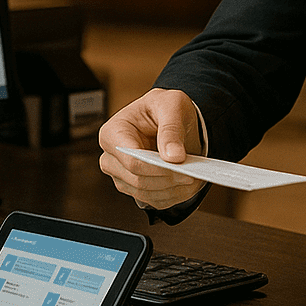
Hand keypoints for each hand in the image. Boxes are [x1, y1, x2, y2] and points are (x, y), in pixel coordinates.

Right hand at [97, 88, 204, 209]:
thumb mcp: (172, 105)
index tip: (180, 164)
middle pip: (137, 180)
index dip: (156, 167)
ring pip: (146, 193)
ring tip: (194, 177)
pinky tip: (187, 185)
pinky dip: (173, 196)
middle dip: (167, 179)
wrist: (170, 118)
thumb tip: (174, 157)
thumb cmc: (165, 107)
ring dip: (173, 189)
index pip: (131, 160)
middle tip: (192, 173)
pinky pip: (154, 201)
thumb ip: (171, 129)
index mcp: (112, 133)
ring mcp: (122, 176)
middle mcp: (111, 158)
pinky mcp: (136, 189)